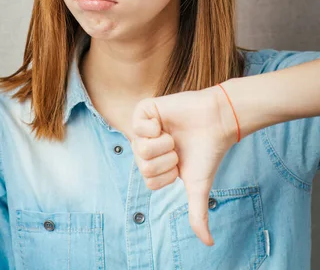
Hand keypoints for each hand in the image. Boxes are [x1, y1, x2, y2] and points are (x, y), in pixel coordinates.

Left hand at [130, 86, 236, 246]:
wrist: (217, 122)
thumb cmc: (207, 152)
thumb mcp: (198, 186)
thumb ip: (198, 214)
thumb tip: (209, 244)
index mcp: (154, 164)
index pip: (147, 180)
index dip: (167, 175)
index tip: (180, 164)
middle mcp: (146, 147)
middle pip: (142, 166)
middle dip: (166, 160)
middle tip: (177, 148)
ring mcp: (144, 128)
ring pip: (139, 148)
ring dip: (163, 144)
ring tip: (172, 135)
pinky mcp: (145, 110)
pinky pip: (137, 125)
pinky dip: (154, 127)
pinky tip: (164, 122)